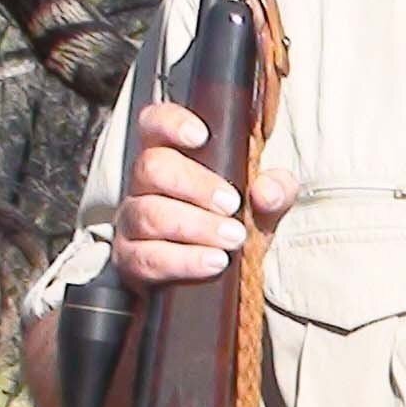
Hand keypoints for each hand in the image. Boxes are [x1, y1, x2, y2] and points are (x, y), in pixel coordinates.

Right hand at [110, 98, 295, 288]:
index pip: (154, 124)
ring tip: (233, 238)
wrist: (212, 283)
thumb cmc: (230, 228)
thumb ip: (275, 191)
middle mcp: (143, 185)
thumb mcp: (260, 207)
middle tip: (232, 204)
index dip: (171, 123)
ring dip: (196, 226)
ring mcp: (132, 222)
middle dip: (196, 185)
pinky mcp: (130, 261)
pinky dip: (185, 260)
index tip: (200, 136)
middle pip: (152, 167)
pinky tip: (214, 261)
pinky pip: (147, 258)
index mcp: (170, 156)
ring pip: (149, 213)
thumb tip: (268, 190)